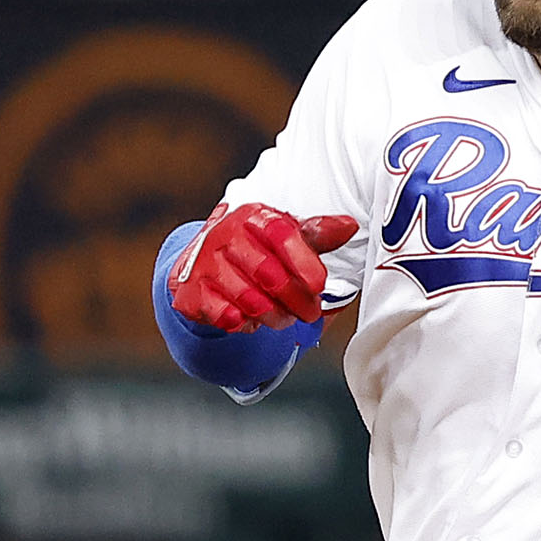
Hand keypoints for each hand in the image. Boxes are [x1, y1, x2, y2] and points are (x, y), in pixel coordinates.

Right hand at [170, 204, 358, 332]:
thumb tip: (349, 226)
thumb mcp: (286, 236)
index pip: (283, 235)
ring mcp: (206, 263)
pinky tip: (250, 319)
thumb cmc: (254, 248)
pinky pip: (226, 317)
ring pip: (250, 301)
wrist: (203, 261)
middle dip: (296, 301)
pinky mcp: (191, 291)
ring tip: (283, 317)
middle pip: (269, 275)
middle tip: (309, 312)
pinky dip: (244, 324)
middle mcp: (226, 235)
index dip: (305, 263)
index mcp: (254, 216)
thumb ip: (316, 234)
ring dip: (274, 316)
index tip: (320, 285)